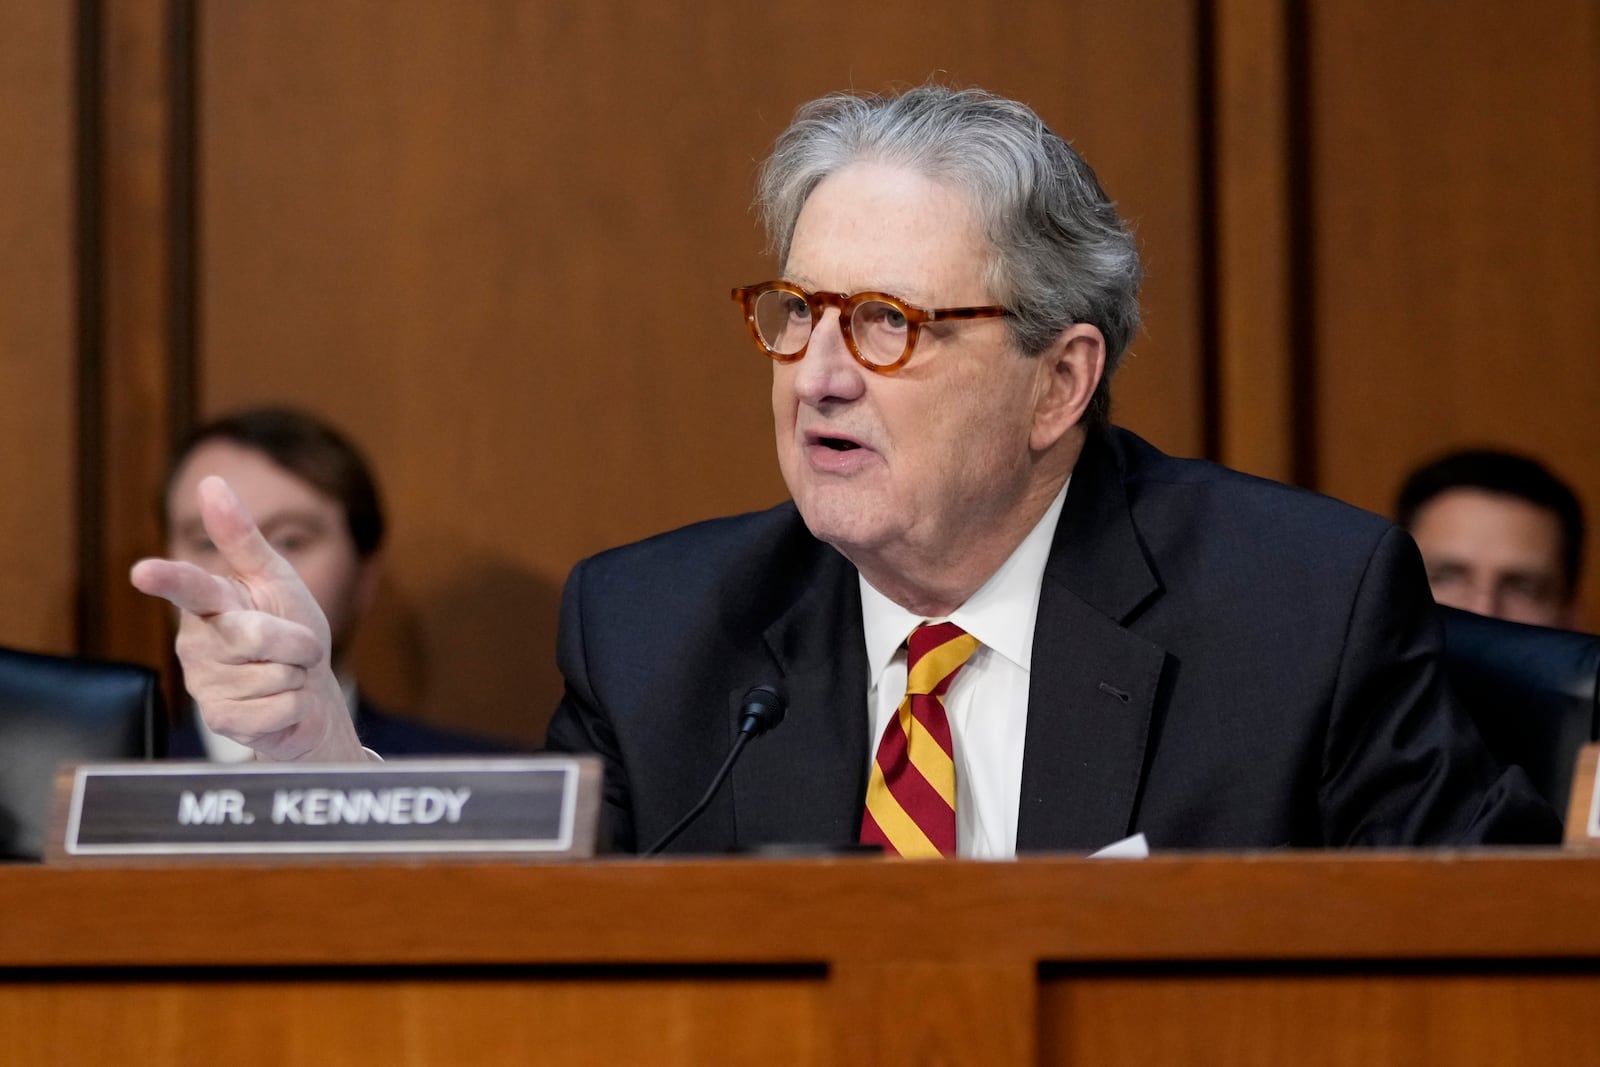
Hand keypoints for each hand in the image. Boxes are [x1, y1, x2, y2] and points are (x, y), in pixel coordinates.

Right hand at [130, 476, 367, 760]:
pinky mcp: (221, 719)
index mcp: (209, 602)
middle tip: (296, 646)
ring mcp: (205, 684)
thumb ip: (242, 537)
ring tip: (284, 673)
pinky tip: (279, 703)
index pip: (188, 586)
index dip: (168, 577)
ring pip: (269, 673)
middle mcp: (197, 642)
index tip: (144, 571)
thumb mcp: (275, 578)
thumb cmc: (290, 628)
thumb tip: (211, 482)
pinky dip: (291, 705)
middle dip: (294, 640)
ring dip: (294, 674)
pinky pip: (273, 707)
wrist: (309, 693)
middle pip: (254, 634)